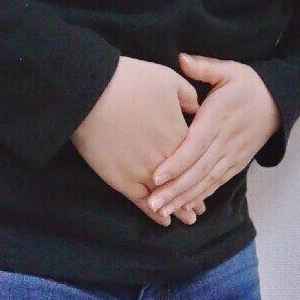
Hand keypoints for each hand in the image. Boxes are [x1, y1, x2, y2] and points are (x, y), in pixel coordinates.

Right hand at [71, 56, 205, 225]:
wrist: (91, 92)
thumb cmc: (131, 81)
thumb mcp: (169, 80)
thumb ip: (188, 97)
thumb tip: (198, 109)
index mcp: (180, 136)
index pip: (197, 159)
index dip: (202, 171)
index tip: (209, 180)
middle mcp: (166, 160)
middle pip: (185, 182)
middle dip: (194, 198)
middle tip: (200, 211)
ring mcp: (144, 172)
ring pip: (167, 196)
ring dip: (178, 209)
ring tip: (188, 220)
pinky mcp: (122, 180)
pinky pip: (143, 202)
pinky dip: (154, 213)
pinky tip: (163, 220)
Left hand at [147, 53, 280, 216]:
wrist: (278, 103)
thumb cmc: (248, 85)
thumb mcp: (229, 70)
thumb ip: (205, 67)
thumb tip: (182, 59)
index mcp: (219, 118)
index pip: (195, 145)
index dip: (176, 162)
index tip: (155, 176)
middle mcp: (225, 141)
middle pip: (198, 170)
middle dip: (174, 189)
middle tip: (152, 204)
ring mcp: (232, 156)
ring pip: (206, 181)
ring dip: (184, 198)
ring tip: (162, 212)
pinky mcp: (236, 164)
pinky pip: (217, 183)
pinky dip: (200, 196)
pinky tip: (184, 207)